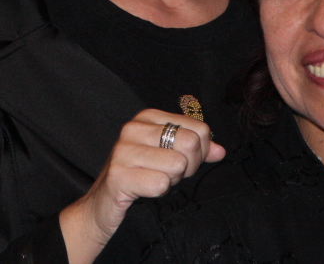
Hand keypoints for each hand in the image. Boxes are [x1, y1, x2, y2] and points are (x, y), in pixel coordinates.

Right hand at [59, 109, 224, 263]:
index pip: (199, 129)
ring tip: (152, 181)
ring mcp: (123, 151)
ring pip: (177, 164)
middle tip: (167, 174)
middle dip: (186, 167)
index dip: (199, 152)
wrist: (103, 205)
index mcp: (147, 118)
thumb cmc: (139, 177)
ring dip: (170, 181)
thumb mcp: (168, 157)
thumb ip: (196, 150)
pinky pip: (160, 184)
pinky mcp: (118, 175)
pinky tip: (143, 190)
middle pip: (190, 144)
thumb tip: (220, 150)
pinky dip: (157, 192)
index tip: (180, 162)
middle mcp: (132, 128)